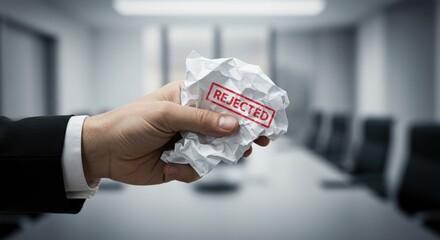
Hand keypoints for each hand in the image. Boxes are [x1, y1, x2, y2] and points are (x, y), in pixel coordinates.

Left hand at [81, 81, 269, 184]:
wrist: (103, 152)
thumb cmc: (130, 122)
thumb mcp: (165, 114)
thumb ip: (200, 120)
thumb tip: (233, 124)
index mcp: (187, 97)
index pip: (221, 97)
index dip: (243, 105)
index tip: (263, 112)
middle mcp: (191, 119)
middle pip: (225, 125)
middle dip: (243, 133)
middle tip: (262, 139)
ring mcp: (188, 141)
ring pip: (217, 149)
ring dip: (222, 154)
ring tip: (234, 155)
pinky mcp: (182, 162)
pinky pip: (199, 168)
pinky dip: (188, 170)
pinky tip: (170, 167)